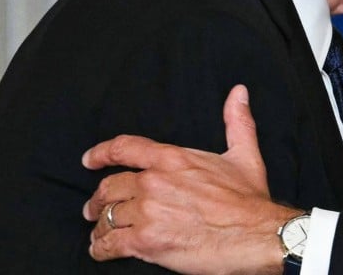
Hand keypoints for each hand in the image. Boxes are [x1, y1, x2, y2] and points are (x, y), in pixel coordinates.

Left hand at [82, 84, 302, 274]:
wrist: (253, 234)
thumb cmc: (248, 200)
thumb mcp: (245, 154)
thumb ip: (237, 121)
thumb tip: (239, 93)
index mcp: (173, 159)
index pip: (124, 148)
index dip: (101, 153)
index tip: (90, 160)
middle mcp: (153, 182)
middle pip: (109, 186)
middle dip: (99, 199)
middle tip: (95, 208)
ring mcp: (147, 212)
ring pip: (107, 217)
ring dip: (100, 226)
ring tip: (100, 232)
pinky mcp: (145, 242)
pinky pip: (110, 244)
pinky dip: (101, 248)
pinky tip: (102, 250)